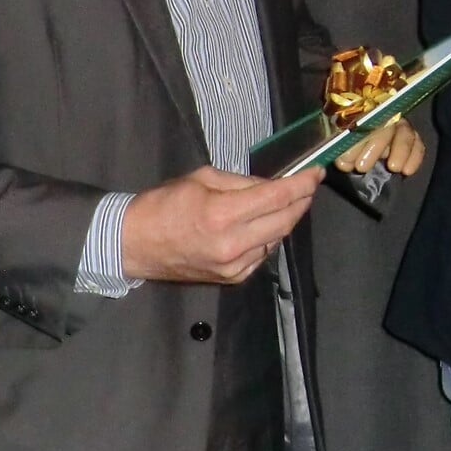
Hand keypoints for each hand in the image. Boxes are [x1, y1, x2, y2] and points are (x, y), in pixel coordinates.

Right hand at [121, 165, 323, 284]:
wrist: (134, 244)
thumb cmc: (164, 204)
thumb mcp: (203, 178)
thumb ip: (242, 182)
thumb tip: (272, 185)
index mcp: (223, 214)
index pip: (278, 198)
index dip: (302, 184)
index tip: (316, 173)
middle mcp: (233, 244)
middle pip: (285, 221)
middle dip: (301, 201)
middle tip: (308, 186)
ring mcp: (234, 265)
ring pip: (277, 238)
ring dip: (287, 219)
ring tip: (287, 202)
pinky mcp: (232, 278)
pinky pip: (263, 254)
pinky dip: (269, 237)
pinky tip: (265, 225)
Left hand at [332, 117, 424, 175]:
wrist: (362, 153)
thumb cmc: (349, 148)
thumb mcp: (340, 147)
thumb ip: (340, 152)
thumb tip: (344, 162)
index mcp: (360, 114)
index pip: (360, 122)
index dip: (354, 140)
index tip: (345, 160)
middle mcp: (383, 116)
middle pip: (384, 125)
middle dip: (374, 146)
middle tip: (362, 167)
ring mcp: (399, 126)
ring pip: (405, 132)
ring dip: (400, 150)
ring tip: (393, 168)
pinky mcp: (412, 139)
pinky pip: (418, 144)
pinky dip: (415, 157)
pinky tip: (407, 171)